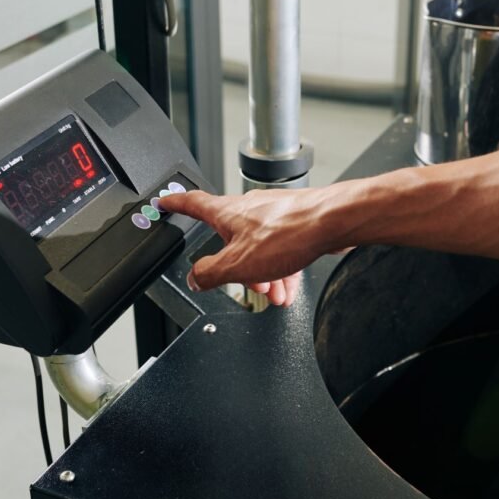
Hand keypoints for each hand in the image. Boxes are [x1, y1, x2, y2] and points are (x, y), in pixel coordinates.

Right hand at [159, 188, 338, 306]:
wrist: (332, 222)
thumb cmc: (289, 233)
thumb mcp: (238, 265)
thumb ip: (210, 273)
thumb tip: (194, 278)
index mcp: (227, 213)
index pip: (192, 204)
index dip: (175, 204)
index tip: (165, 202)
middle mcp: (248, 209)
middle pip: (230, 238)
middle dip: (237, 266)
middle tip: (245, 286)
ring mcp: (273, 214)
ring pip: (259, 247)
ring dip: (264, 274)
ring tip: (273, 295)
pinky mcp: (295, 222)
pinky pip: (281, 249)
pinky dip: (281, 269)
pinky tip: (288, 289)